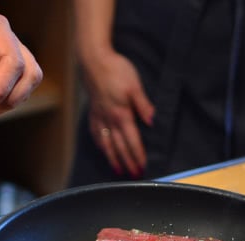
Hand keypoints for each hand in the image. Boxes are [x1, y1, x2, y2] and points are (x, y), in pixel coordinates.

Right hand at [83, 50, 154, 177]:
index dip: (138, 155)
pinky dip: (100, 145)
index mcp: (122, 114)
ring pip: (106, 144)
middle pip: (120, 146)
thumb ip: (143, 105)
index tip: (142, 166)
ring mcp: (99, 117)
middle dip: (128, 162)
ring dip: (113, 159)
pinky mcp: (93, 113)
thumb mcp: (134, 85)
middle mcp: (109, 119)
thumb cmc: (116, 70)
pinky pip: (96, 133)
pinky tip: (103, 150)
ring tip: (118, 170)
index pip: (132, 140)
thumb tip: (151, 121)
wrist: (93, 60)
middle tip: (134, 175)